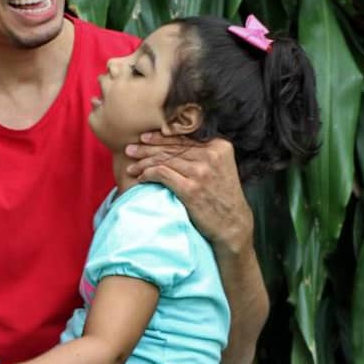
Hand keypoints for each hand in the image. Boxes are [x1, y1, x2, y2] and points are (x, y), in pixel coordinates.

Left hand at [125, 132, 252, 253]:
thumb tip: (172, 145)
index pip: (183, 139)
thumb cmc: (222, 197)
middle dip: (147, 149)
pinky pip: (161, 174)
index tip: (144, 138)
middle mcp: (211, 156)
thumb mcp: (220, 168)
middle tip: (130, 149)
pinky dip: (147, 174)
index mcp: (219, 147)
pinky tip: (140, 178)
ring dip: (143, 163)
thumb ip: (203, 155)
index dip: (160, 138)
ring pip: (163, 160)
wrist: (233, 225)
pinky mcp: (191, 189)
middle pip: (171, 149)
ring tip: (131, 167)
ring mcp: (201, 172)